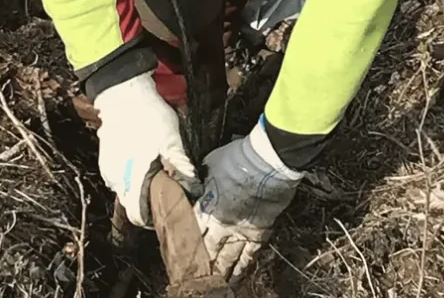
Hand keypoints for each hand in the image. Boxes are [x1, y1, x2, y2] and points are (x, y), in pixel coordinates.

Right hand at [95, 72, 199, 227]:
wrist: (124, 93)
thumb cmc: (149, 116)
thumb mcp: (172, 139)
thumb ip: (181, 166)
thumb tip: (193, 188)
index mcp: (133, 180)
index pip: (138, 215)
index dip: (152, 216)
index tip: (164, 207)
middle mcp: (116, 180)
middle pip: (131, 203)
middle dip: (146, 199)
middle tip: (162, 184)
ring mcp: (107, 169)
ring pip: (123, 189)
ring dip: (136, 185)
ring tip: (152, 168)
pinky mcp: (104, 158)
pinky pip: (116, 175)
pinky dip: (127, 173)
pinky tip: (138, 157)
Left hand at [195, 119, 303, 279]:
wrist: (266, 162)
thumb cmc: (237, 158)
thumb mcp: (210, 164)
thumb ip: (201, 180)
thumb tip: (194, 185)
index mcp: (206, 207)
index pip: (190, 232)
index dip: (183, 245)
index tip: (176, 257)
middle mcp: (220, 225)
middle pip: (206, 251)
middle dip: (197, 266)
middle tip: (190, 279)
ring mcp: (239, 232)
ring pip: (225, 260)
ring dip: (217, 273)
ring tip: (210, 286)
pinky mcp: (257, 234)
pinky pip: (246, 258)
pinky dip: (240, 270)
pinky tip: (234, 279)